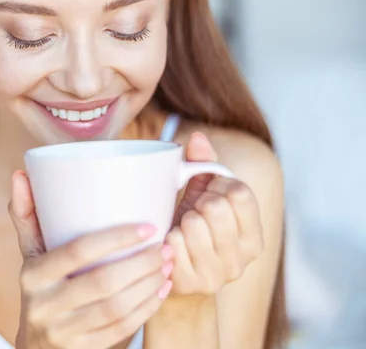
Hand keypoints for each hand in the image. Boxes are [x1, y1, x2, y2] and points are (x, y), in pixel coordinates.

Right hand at [8, 172, 173, 348]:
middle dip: (141, 263)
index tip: (148, 226)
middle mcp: (44, 305)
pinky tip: (161, 290)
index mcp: (33, 275)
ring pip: (116, 308)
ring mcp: (63, 333)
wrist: (37, 347)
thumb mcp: (31, 255)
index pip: (77, 250)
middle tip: (165, 247)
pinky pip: (122, 330)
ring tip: (167, 265)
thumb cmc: (42, 287)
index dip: (116, 238)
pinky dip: (147, 309)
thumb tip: (21, 174)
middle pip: (103, 281)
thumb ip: (27, 216)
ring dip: (149, 285)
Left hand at [166, 133, 264, 295]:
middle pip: (216, 207)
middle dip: (196, 204)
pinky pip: (174, 245)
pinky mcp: (193, 284)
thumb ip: (204, 165)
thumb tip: (197, 137)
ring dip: (180, 221)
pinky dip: (167, 240)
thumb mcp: (203, 196)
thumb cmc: (192, 228)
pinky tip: (170, 246)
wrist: (176, 273)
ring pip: (193, 225)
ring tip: (181, 230)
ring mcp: (219, 274)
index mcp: (254, 233)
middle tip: (191, 213)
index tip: (207, 193)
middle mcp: (243, 257)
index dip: (217, 186)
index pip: (240, 193)